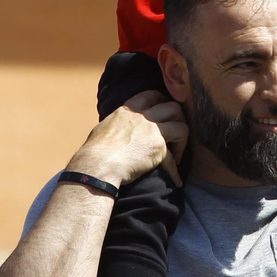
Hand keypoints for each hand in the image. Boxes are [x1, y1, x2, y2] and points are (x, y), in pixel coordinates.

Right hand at [68, 91, 188, 188]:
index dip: (162, 102)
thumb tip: (114, 130)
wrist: (97, 165)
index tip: (164, 113)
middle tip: (175, 135)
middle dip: (178, 120)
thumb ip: (116, 125)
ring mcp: (153, 131)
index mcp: (128, 111)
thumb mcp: (104, 128)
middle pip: (173, 107)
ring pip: (182, 127)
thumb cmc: (94, 151)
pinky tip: (176, 180)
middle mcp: (143, 117)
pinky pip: (174, 159)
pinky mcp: (158, 148)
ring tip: (176, 156)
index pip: (151, 95)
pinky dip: (175, 172)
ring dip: (182, 142)